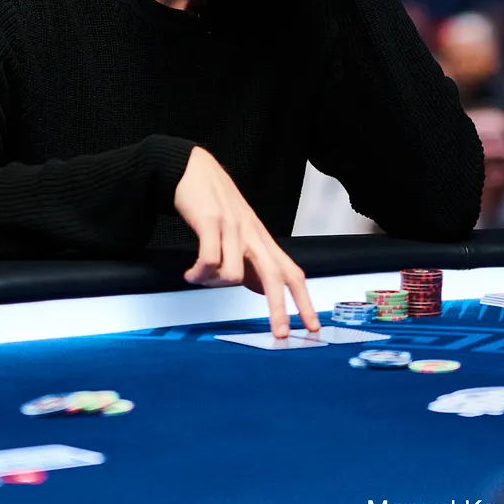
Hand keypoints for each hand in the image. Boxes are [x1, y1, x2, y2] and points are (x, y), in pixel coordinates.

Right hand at [174, 147, 319, 337]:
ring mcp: (233, 228)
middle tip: (280, 334)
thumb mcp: (241, 233)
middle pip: (275, 276)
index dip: (305, 301)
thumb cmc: (216, 203)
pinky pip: (208, 260)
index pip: (293, 273)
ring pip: (233, 274)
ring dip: (212, 284)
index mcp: (263, 240)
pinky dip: (198, 273)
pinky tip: (190, 273)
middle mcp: (253, 235)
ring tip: (198, 278)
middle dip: (280, 309)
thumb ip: (252, 263)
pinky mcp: (211, 221)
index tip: (312, 327)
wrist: (193, 169)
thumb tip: (265, 292)